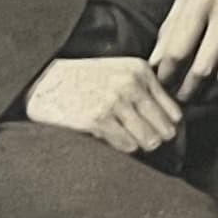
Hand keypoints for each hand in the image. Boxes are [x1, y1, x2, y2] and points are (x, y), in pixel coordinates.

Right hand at [20, 56, 183, 156]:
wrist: (42, 81)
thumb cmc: (81, 80)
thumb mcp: (118, 72)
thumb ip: (145, 91)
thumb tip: (173, 124)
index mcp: (140, 70)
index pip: (175, 112)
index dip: (166, 127)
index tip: (153, 132)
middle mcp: (131, 83)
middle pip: (165, 130)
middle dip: (154, 139)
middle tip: (136, 139)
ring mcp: (115, 101)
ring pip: (149, 141)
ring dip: (137, 145)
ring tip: (121, 137)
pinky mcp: (98, 118)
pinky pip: (128, 146)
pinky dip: (120, 147)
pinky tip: (106, 137)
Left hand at [152, 0, 217, 97]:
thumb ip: (172, 26)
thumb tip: (155, 62)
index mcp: (200, 1)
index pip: (178, 51)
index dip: (167, 76)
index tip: (162, 86)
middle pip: (203, 68)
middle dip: (188, 91)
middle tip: (182, 99)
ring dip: (214, 93)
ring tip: (204, 96)